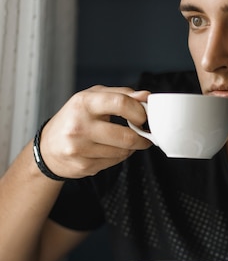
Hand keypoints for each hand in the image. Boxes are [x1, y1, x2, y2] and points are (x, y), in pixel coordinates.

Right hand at [38, 86, 152, 178]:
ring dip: (130, 148)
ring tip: (122, 140)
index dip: (139, 112)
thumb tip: (146, 96)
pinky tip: (109, 149)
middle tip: (144, 134)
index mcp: (84, 103)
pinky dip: (118, 156)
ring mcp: (80, 148)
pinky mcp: (83, 166)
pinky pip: (114, 162)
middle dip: (142, 137)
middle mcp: (79, 126)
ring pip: (122, 152)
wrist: (48, 148)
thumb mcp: (93, 98)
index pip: (121, 103)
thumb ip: (121, 94)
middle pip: (126, 136)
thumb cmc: (74, 118)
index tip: (143, 117)